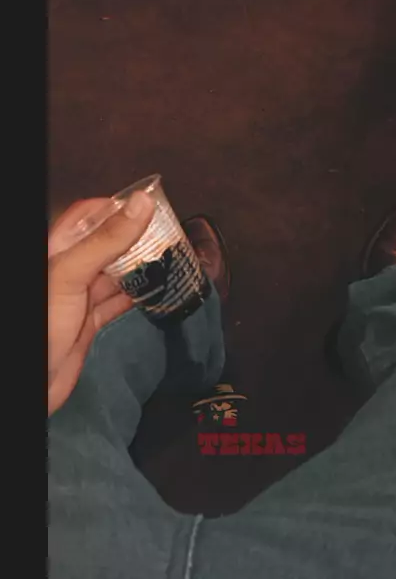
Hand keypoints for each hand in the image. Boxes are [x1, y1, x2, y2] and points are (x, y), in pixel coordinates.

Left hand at [48, 191, 153, 415]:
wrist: (34, 383)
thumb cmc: (45, 322)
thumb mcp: (72, 272)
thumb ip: (107, 239)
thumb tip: (142, 203)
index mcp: (58, 249)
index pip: (88, 214)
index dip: (117, 207)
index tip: (149, 207)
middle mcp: (69, 269)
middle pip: (105, 242)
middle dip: (134, 237)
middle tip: (167, 234)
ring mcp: (79, 296)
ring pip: (115, 273)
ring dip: (140, 267)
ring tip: (169, 259)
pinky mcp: (89, 322)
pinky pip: (117, 302)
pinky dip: (137, 296)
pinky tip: (157, 292)